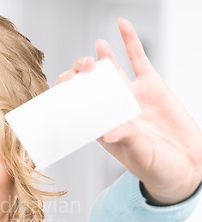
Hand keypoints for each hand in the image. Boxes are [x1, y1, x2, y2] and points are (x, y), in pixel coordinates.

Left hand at [56, 18, 201, 204]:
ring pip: (111, 71)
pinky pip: (139, 60)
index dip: (67, 95)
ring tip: (94, 49)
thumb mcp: (140, 155)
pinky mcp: (151, 86)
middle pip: (90, 87)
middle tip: (78, 71)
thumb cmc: (158, 167)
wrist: (188, 165)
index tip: (61, 86)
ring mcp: (131, 96)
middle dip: (80, 76)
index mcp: (103, 128)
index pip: (78, 107)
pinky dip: (130, 42)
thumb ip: (126, 140)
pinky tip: (121, 26)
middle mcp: (113, 110)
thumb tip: (108, 132)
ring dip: (101, 58)